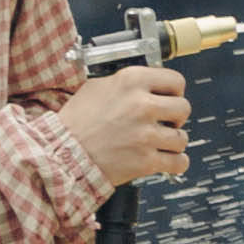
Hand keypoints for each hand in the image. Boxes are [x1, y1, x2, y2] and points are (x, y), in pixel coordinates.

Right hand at [60, 63, 186, 196]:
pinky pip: (179, 162)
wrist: (60, 153)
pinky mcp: (146, 161)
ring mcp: (145, 135)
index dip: (174, 92)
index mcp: (131, 82)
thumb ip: (126, 83)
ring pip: (182, 137)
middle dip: (176, 117)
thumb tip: (148, 84)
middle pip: (184, 108)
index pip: (176, 80)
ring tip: (158, 143)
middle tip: (163, 123)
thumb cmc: (75, 122)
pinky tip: (166, 160)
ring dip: (173, 142)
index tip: (169, 99)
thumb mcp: (96, 87)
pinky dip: (176, 163)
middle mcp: (141, 105)